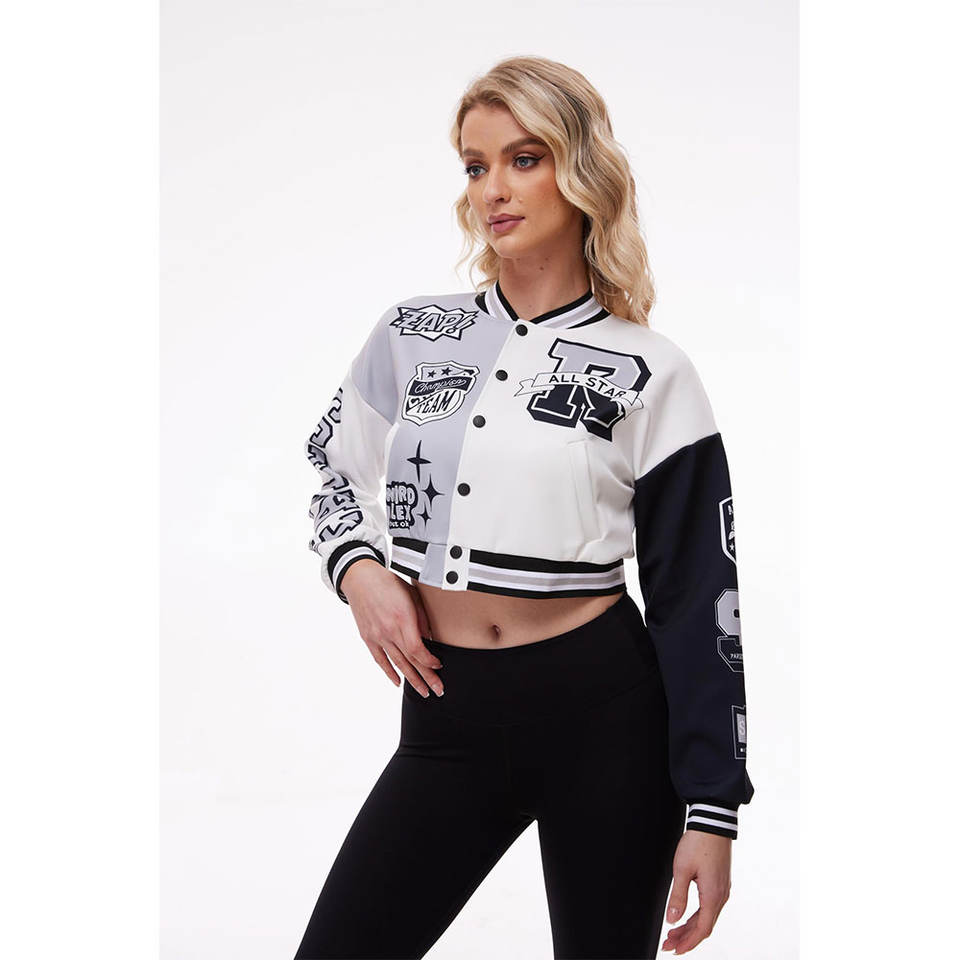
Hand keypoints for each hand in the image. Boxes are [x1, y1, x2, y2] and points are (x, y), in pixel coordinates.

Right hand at [340, 560, 443, 696]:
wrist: (360, 578)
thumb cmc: (389, 583)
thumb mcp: (412, 595)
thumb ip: (422, 618)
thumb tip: (431, 638)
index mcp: (402, 618)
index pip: (418, 650)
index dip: (430, 662)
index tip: (439, 665)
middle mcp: (389, 630)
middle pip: (410, 661)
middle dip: (426, 678)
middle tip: (439, 691)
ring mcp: (377, 636)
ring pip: (397, 664)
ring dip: (411, 680)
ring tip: (423, 692)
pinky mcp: (368, 637)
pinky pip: (380, 659)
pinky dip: (389, 672)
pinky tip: (398, 682)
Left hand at [661, 830, 731, 954]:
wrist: (712, 823)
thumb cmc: (698, 843)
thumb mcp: (682, 869)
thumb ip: (677, 897)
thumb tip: (672, 920)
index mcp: (713, 896)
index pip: (702, 929)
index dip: (688, 942)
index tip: (674, 950)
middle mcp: (721, 896)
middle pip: (704, 926)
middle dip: (686, 938)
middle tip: (668, 944)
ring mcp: (722, 889)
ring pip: (707, 917)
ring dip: (690, 927)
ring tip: (673, 933)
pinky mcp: (720, 883)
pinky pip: (709, 907)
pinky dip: (697, 916)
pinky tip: (686, 917)